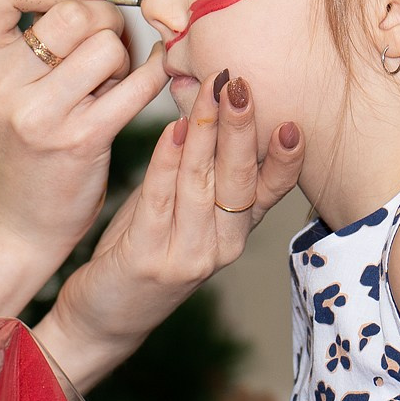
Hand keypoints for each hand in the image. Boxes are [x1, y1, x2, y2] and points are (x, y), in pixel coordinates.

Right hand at [0, 0, 168, 273]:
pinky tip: (152, 74)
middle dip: (105, 18)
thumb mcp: (12, 75)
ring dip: (125, 55)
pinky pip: (135, 86)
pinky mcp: (79, 141)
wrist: (12, 221)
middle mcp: (1, 83)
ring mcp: (38, 115)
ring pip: (107, 46)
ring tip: (114, 75)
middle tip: (109, 38)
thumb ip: (42, 12)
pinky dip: (152, 74)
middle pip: (73, 13)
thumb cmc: (18, 141)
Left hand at [37, 67, 303, 389]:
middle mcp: (221, 247)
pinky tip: (169, 131)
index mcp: (236, 231)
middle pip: (240, 179)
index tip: (293, 120)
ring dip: (204, 133)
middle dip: (241, 128)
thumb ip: (201, 171)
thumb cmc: (145, 249)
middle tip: (240, 84)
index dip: (285, 158)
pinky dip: (166, 163)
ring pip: (202, 184)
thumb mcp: (184, 211)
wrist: (106, 316)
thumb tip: (211, 102)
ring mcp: (188, 256)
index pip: (272, 190)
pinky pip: (160, 201)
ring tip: (207, 93)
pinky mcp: (149, 259)